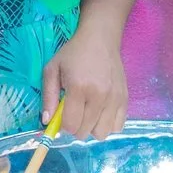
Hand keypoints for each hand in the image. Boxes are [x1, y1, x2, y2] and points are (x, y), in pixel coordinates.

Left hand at [43, 22, 128, 139]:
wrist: (100, 39)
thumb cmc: (73, 53)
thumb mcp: (52, 70)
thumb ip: (48, 97)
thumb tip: (47, 122)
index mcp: (78, 88)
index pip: (71, 125)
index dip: (63, 126)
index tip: (62, 116)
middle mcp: (99, 95)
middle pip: (85, 132)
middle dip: (76, 127)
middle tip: (74, 112)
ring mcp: (114, 98)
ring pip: (102, 134)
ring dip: (92, 129)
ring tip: (88, 114)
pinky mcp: (125, 99)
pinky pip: (117, 127)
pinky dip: (107, 125)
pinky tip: (101, 113)